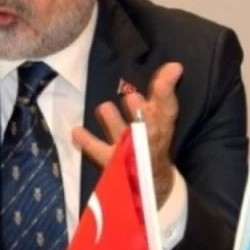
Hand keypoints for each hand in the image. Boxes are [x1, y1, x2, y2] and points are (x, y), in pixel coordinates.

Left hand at [72, 62, 182, 208]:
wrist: (150, 184)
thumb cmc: (153, 141)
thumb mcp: (160, 115)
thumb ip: (163, 91)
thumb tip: (173, 65)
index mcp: (163, 125)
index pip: (169, 106)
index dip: (168, 89)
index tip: (173, 68)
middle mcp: (149, 139)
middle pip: (147, 126)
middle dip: (141, 113)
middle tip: (133, 98)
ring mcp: (130, 152)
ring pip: (124, 139)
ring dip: (115, 124)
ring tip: (105, 108)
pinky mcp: (113, 163)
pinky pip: (99, 152)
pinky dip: (87, 142)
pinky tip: (76, 131)